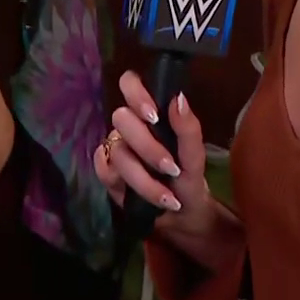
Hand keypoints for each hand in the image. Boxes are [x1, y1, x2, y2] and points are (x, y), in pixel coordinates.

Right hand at [92, 71, 216, 240]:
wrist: (183, 215)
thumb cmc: (189, 179)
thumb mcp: (195, 158)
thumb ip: (188, 129)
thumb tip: (178, 98)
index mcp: (150, 114)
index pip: (130, 84)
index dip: (135, 93)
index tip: (153, 115)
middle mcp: (129, 127)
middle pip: (121, 118)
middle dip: (148, 147)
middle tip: (171, 168)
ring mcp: (115, 148)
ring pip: (117, 152)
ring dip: (145, 179)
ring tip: (168, 198)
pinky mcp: (106, 172)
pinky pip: (104, 170)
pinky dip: (127, 186)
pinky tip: (145, 199)